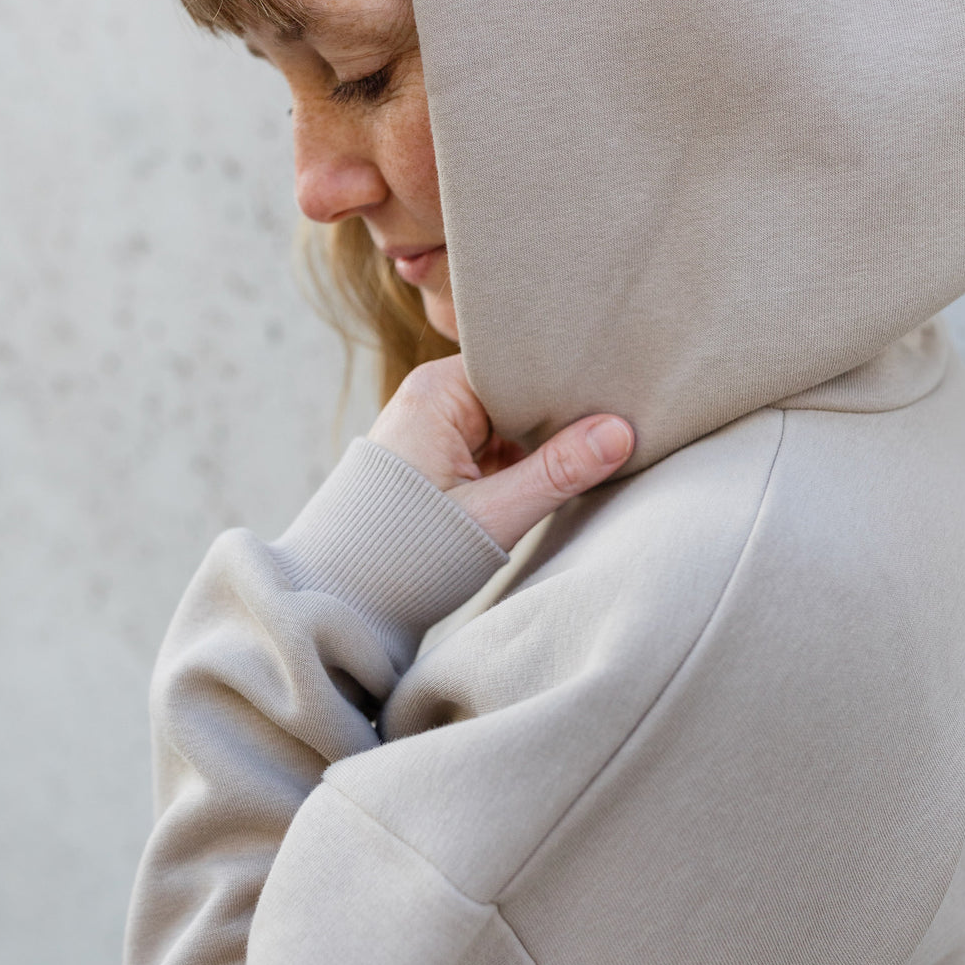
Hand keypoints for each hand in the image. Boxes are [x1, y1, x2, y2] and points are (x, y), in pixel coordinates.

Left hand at [367, 356, 634, 551]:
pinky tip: (560, 475)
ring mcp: (436, 431)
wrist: (343, 601)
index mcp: (437, 392)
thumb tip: (621, 432)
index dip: (566, 379)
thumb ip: (558, 472)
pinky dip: (525, 461)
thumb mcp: (494, 516)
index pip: (518, 363)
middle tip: (618, 420)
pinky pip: (496, 447)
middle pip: (516, 390)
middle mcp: (432, 400)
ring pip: (510, 422)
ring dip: (543, 442)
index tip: (614, 391)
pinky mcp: (440, 461)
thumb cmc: (405, 556)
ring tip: (593, 451)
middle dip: (560, 412)